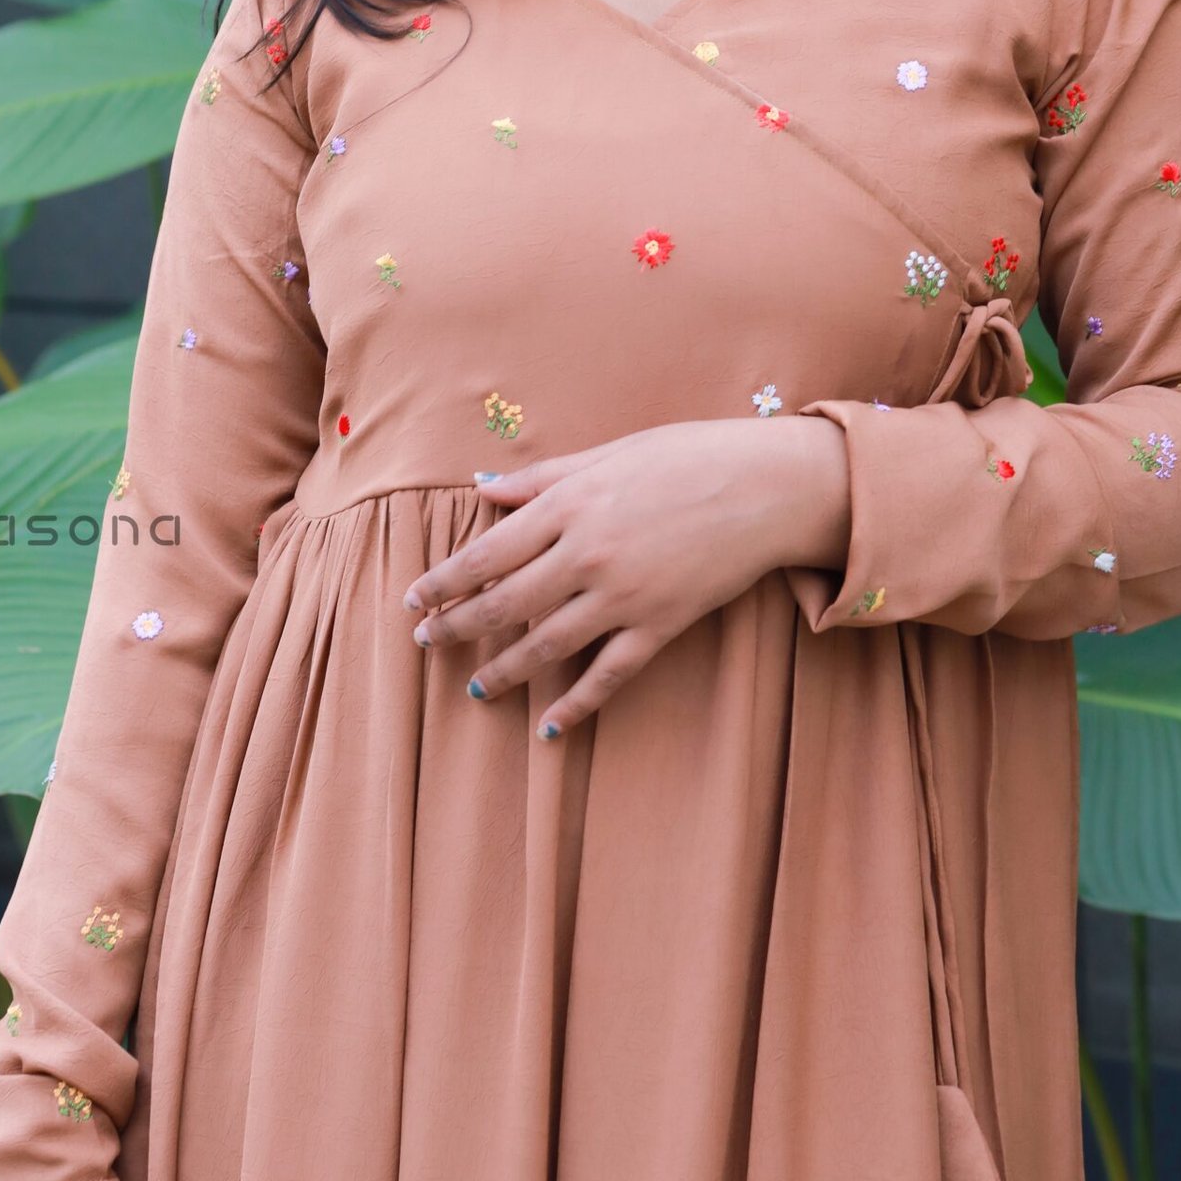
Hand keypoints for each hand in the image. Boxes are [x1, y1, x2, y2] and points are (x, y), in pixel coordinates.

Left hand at [402, 416, 851, 736]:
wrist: (765, 485)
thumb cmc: (686, 456)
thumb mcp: (607, 454)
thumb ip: (540, 478)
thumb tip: (481, 486)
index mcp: (569, 506)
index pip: (486, 554)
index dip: (444, 582)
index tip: (414, 600)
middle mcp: (586, 555)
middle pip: (504, 603)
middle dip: (458, 626)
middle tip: (427, 642)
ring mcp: (622, 596)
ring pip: (545, 644)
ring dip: (503, 670)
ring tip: (474, 686)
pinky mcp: (659, 626)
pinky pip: (608, 674)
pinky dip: (576, 704)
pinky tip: (550, 726)